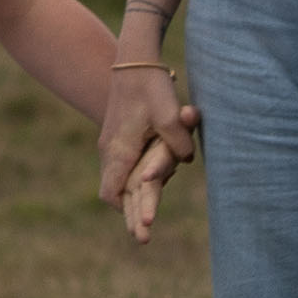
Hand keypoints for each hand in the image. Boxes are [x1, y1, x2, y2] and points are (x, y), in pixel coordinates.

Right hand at [98, 59, 195, 241]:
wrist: (134, 59)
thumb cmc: (150, 86)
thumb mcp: (168, 113)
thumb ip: (179, 141)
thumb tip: (186, 160)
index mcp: (120, 148)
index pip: (113, 190)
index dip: (127, 210)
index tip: (142, 227)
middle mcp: (111, 150)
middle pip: (115, 192)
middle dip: (129, 215)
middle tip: (143, 239)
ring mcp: (113, 143)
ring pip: (118, 180)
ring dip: (131, 199)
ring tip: (144, 221)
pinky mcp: (120, 137)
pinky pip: (123, 168)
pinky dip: (132, 183)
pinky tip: (146, 189)